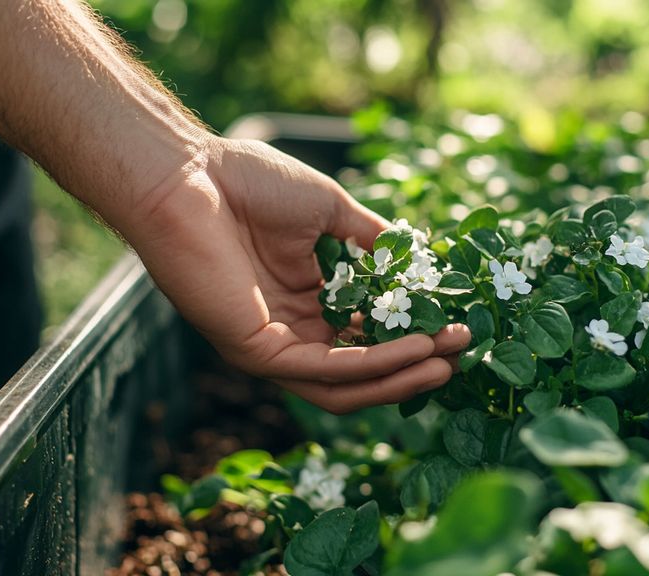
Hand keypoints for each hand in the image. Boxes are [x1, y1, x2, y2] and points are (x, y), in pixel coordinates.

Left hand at [122, 137, 470, 413]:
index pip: (364, 333)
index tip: (455, 321)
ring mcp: (271, 345)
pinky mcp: (255, 351)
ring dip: (401, 374)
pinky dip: (374, 363)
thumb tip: (414, 259)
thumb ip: (370, 239)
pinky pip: (325, 369)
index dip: (411, 332)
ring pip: (346, 384)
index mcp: (304, 298)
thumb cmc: (248, 181)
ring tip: (447, 362)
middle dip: (415, 362)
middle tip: (461, 349)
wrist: (187, 173)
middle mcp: (290, 329)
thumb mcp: (328, 209)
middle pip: (361, 368)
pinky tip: (414, 347)